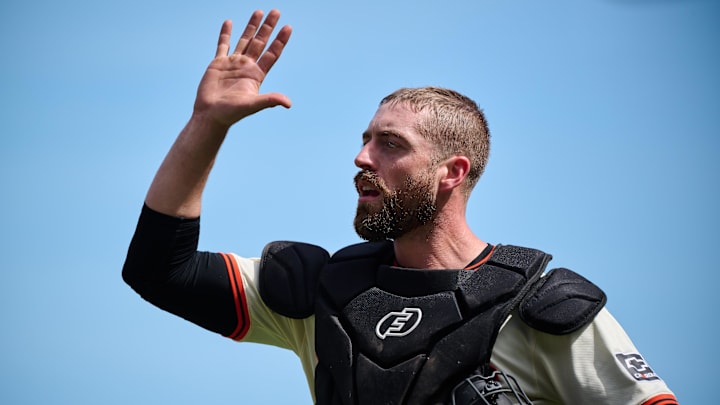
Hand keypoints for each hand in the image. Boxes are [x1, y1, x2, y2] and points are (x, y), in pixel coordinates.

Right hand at [193, 10, 291, 127]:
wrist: (211, 115)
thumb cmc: (232, 113)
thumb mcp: (252, 105)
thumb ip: (269, 101)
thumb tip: (288, 103)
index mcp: (256, 75)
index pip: (272, 54)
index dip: (280, 41)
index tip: (288, 27)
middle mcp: (247, 67)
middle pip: (260, 42)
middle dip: (268, 27)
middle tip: (276, 11)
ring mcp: (233, 63)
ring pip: (245, 40)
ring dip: (252, 26)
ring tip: (259, 11)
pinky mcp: (218, 63)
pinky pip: (223, 44)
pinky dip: (225, 33)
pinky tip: (229, 22)